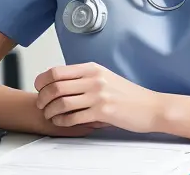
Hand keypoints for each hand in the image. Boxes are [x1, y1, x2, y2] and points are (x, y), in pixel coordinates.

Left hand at [34, 62, 160, 133]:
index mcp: (92, 68)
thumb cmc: (128, 95)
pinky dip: (63, 121)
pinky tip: (61, 123)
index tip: (39, 89)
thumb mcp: (104, 77)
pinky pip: (74, 117)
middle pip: (55, 86)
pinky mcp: (102, 112)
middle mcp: (93, 79)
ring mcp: (98, 95)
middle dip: (42, 98)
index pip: (57, 71)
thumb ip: (84, 78)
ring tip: (49, 116)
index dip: (42, 81)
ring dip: (50, 111)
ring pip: (62, 102)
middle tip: (41, 105)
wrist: (150, 107)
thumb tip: (60, 84)